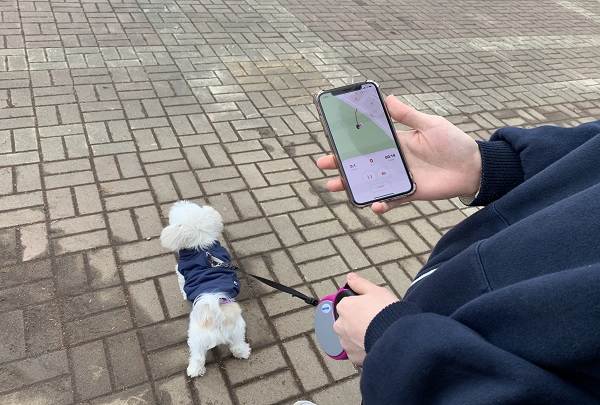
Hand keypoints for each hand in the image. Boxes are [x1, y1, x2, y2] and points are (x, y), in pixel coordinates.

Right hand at [317, 95, 481, 213]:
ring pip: (370, 183)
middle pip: (361, 164)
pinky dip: (381, 204)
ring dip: (352, 186)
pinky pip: (391, 200)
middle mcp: (394, 161)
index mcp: (396, 142)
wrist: (474, 167)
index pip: (367, 142)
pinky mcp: (410, 193)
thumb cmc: (454, 143)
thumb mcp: (430, 124)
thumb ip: (408, 115)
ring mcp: (400, 178)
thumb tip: (388, 98)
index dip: (349, 143)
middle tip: (323, 164)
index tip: (331, 140)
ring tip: (334, 187)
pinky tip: (373, 205)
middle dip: (341, 165)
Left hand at [333, 273, 399, 365]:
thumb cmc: (386, 312)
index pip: (347, 304)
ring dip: (359, 336)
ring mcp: (346, 342)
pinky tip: (375, 343)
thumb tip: (350, 277)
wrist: (396, 337)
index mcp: (344, 307)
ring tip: (376, 333)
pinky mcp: (353, 356)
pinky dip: (363, 348)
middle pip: (347, 321)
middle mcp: (340, 325)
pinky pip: (356, 351)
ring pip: (350, 337)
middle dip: (357, 321)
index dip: (360, 305)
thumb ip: (360, 284)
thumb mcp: (376, 291)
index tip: (371, 308)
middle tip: (375, 321)